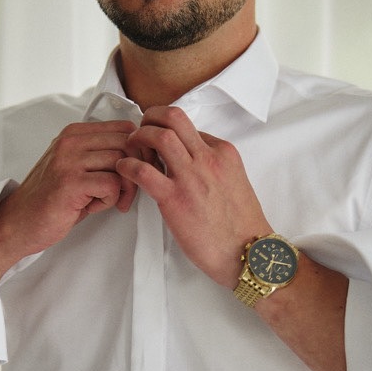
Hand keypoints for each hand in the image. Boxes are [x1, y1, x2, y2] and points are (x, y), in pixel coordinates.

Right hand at [0, 120, 137, 277]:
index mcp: (74, 133)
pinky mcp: (69, 182)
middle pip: (127, 144)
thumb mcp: (76, 166)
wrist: (19, 222)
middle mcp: (70, 141)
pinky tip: (92, 206)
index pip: (124, 128)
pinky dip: (110, 200)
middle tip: (125, 194)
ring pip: (122, 163)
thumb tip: (141, 152)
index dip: (137, 152)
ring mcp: (68, 160)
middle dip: (136, 171)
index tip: (134, 173)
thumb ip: (101, 154)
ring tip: (105, 201)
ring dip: (122, 188)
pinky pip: (111, 184)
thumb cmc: (52, 198)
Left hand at [116, 106, 270, 288]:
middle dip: (150, 117)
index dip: (169, 130)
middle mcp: (208, 158)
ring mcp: (191, 177)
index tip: (159, 144)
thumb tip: (190, 161)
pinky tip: (124, 170)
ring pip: (159, 135)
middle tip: (141, 131)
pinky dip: (127, 165)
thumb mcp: (234, 181)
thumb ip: (214, 167)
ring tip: (131, 150)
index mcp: (224, 153)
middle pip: (173, 117)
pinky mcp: (174, 199)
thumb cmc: (241, 225)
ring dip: (138, 137)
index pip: (189, 126)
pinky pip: (142, 171)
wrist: (248, 253)